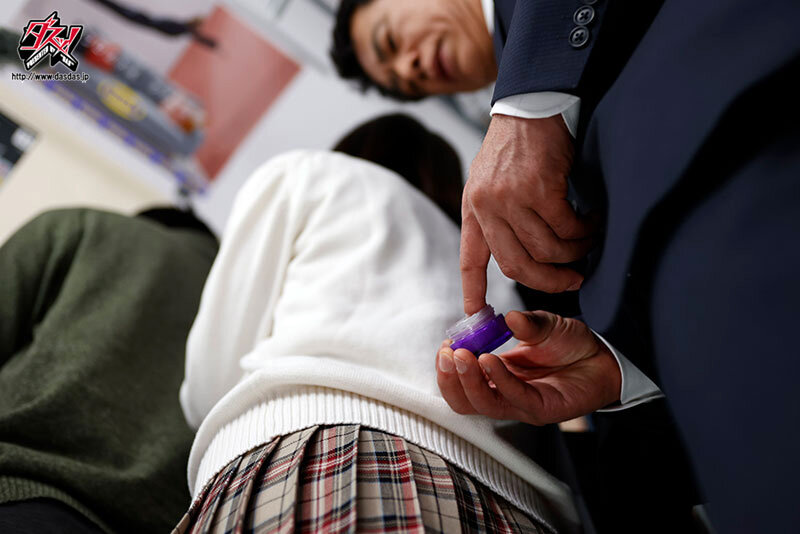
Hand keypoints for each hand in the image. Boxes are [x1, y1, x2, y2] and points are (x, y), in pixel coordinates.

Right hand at [436, 310, 620, 424]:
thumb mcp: (544, 325)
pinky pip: (514, 398)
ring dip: (468, 380)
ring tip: (461, 356)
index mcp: (498, 376)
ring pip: (484, 404)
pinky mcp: (542, 410)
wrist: (604, 358)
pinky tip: (489, 360)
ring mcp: (523, 405)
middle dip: (449, 378)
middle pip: (465, 401)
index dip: (447, 368)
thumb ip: (526, 323)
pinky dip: (498, 379)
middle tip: (446, 354)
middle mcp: (506, 394)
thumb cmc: (571, 345)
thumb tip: (507, 317)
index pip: (461, 383)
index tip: (445, 346)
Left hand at [461, 114, 595, 313]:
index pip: (471, 257)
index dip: (473, 289)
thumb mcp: (492, 179)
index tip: (476, 314)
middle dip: (548, 282)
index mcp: (473, 207)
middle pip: (517, 266)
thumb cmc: (518, 143)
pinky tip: (592, 221)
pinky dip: (584, 230)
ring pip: (546, 250)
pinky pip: (566, 228)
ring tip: (587, 241)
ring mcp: (511, 199)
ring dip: (573, 252)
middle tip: (572, 280)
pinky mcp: (539, 189)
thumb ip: (498, 214)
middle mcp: (487, 207)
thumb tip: (523, 254)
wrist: (532, 103)